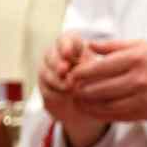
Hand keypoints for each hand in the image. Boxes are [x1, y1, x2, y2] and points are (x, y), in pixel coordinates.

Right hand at [37, 32, 106, 146]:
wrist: (91, 107)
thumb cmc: (101, 83)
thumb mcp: (101, 72)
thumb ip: (91, 65)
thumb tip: (81, 65)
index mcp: (75, 47)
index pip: (66, 39)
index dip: (65, 45)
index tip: (69, 54)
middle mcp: (58, 57)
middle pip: (51, 53)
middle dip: (57, 62)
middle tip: (64, 70)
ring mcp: (49, 72)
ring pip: (45, 71)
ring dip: (56, 79)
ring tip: (68, 86)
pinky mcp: (46, 88)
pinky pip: (45, 88)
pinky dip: (54, 92)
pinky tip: (64, 96)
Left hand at [69, 39, 146, 122]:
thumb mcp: (143, 44)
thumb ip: (114, 45)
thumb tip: (90, 45)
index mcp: (136, 58)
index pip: (99, 68)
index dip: (80, 73)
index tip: (72, 74)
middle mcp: (138, 79)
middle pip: (99, 88)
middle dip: (80, 89)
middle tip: (71, 88)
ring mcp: (141, 98)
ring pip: (104, 104)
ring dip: (86, 104)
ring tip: (77, 100)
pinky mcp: (145, 113)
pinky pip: (116, 116)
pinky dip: (100, 114)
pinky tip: (92, 110)